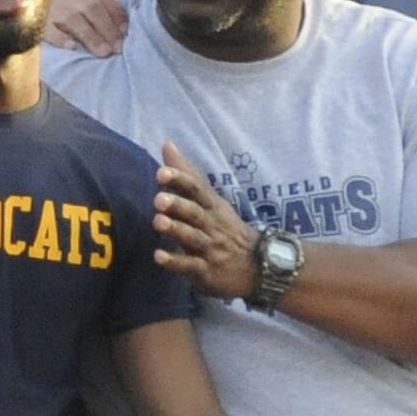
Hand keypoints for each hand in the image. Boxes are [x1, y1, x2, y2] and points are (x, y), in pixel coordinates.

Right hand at [43, 0, 128, 56]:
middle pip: (91, 8)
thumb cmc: (66, 16)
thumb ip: (102, 13)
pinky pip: (50, 30)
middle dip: (108, 29)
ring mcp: (51, 9)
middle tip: (118, 48)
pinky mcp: (38, 24)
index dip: (117, 13)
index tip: (126, 31)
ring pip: (73, 19)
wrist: (31, 15)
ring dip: (91, 37)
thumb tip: (125, 32)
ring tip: (104, 52)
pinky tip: (73, 48)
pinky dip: (62, 39)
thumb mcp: (83, 6)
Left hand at [151, 142, 259, 300]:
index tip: (161, 172)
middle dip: (178, 205)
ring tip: (157, 223)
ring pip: (193, 238)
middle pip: (195, 213)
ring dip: (176, 230)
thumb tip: (167, 144)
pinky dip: (175, 262)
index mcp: (212, 207)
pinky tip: (159, 256)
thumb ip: (187, 175)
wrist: (259, 266)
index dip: (180, 180)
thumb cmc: (226, 228)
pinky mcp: (207, 271)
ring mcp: (211, 249)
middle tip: (158, 199)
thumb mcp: (212, 200)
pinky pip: (191, 266)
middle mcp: (212, 225)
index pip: (197, 190)